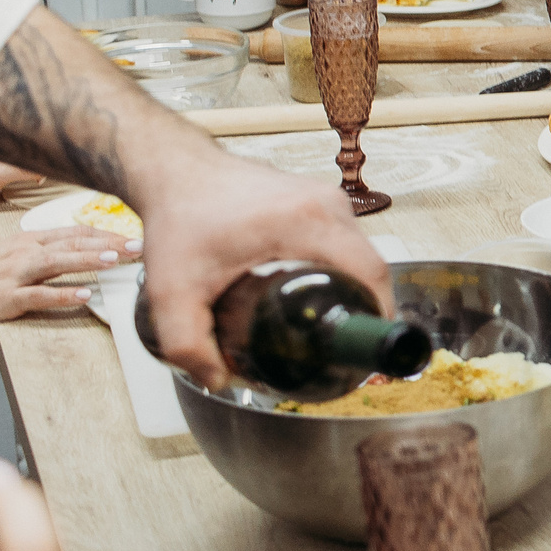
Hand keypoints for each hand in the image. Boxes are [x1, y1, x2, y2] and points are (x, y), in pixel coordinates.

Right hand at [0, 227, 140, 334]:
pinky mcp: (6, 298)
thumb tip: (84, 248)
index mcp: (28, 240)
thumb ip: (48, 250)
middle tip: (139, 245)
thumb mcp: (15, 254)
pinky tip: (84, 294)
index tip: (133, 235)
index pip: (74, 232)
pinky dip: (62, 294)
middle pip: (71, 243)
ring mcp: (14, 275)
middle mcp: (23, 252)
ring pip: (56, 262)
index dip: (106, 233)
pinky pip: (38, 295)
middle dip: (108, 243)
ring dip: (88, 260)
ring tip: (116, 260)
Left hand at [131, 150, 390, 391]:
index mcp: (307, 221)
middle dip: (361, 310)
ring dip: (352, 290)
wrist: (175, 172)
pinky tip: (317, 294)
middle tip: (340, 348)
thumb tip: (218, 379)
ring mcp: (327, 199)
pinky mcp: (320, 200)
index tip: (365, 350)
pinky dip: (341, 270)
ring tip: (328, 326)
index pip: (370, 272)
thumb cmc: (179, 217)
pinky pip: (346, 242)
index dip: (377, 315)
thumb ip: (186, 341)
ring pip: (360, 255)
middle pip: (370, 267)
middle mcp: (326, 205)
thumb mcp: (173, 289)